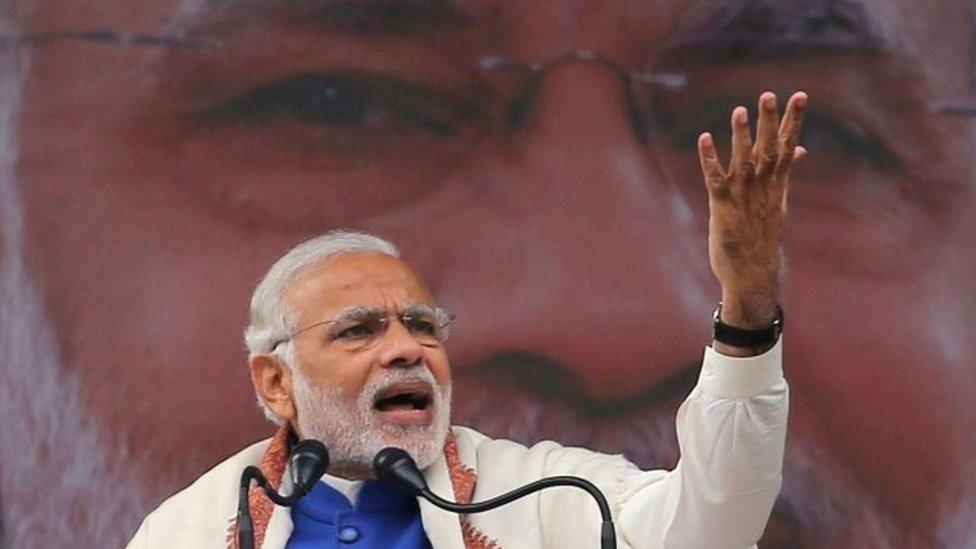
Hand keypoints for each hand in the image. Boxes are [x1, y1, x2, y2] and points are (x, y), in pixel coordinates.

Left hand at [698, 91, 806, 328]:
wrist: (753, 272)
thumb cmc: (762, 234)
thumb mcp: (778, 201)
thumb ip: (784, 173)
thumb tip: (800, 151)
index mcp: (777, 184)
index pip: (788, 146)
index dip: (793, 120)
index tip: (800, 95)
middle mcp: (763, 187)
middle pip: (769, 149)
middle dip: (770, 122)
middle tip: (769, 95)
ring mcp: (743, 197)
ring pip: (744, 161)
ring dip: (741, 136)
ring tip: (739, 110)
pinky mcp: (722, 207)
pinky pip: (715, 179)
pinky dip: (710, 158)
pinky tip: (705, 138)